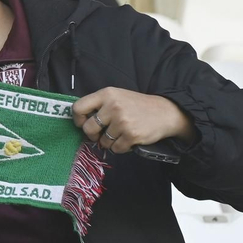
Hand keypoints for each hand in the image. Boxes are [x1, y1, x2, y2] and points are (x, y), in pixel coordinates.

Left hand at [72, 87, 196, 153]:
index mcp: (107, 94)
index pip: (78, 107)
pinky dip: (120, 147)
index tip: (83, 123)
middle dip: (92, 135)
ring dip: (108, 142)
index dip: (78, 119)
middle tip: (100, 134)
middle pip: (88, 128)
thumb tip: (81, 121)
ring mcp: (122, 121)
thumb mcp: (117, 96)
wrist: (165, 112)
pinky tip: (127, 140)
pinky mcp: (131, 135)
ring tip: (118, 135)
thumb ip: (100, 104)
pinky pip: (116, 149)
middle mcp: (113, 106)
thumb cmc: (137, 105)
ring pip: (103, 141)